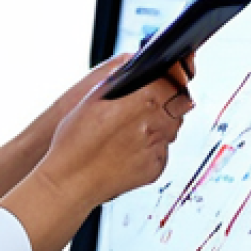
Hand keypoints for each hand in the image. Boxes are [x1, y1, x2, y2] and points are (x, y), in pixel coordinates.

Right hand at [41, 55, 193, 207]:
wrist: (70, 181)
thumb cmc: (75, 141)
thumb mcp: (92, 98)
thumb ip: (120, 80)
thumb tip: (135, 69)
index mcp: (142, 101)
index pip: (175, 80)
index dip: (170, 77)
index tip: (165, 77)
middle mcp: (156, 125)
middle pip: (180, 103)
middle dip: (168, 99)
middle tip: (147, 101)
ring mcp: (158, 149)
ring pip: (172, 127)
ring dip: (160, 121)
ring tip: (132, 126)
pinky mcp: (156, 168)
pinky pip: (162, 150)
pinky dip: (151, 145)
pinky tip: (128, 147)